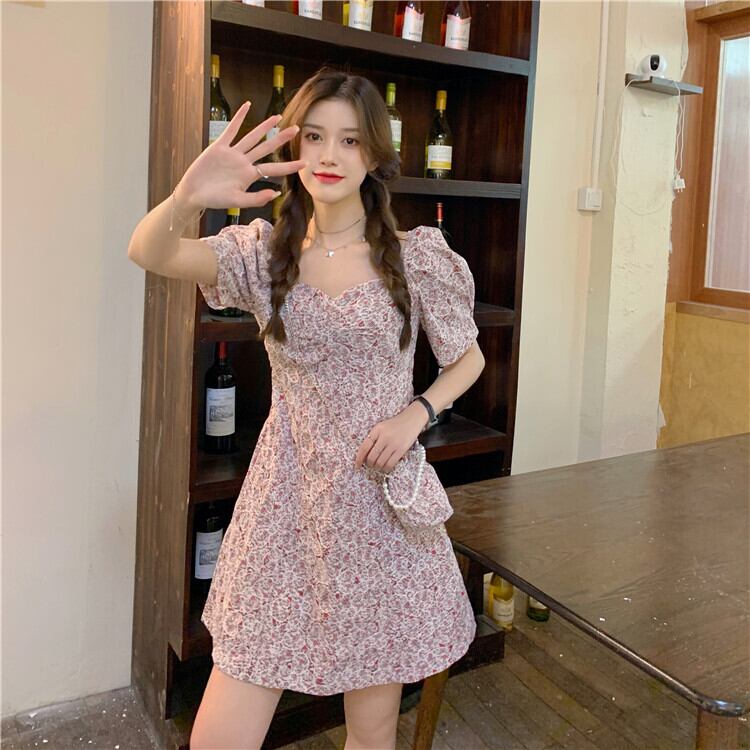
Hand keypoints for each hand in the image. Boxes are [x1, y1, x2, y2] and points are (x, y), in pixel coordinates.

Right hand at [176, 101, 306, 211]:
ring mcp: (233, 153)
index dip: (289, 166)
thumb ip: (256, 199)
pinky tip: (247, 106)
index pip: (274, 169)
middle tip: (297, 129)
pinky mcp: (219, 146)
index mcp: (250, 175)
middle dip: (281, 138)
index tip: (305, 163)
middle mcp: (244, 162)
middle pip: (266, 147)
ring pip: (252, 137)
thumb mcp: (236, 202)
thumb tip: (276, 194)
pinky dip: (239, 117)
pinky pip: (231, 130)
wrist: (193, 193)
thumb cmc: (215, 200)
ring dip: (265, 126)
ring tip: (278, 117)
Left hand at [354, 404, 424, 472]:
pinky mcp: (402, 449)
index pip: (364, 447)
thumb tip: (364, 455)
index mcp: (377, 429)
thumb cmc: (395, 424)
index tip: (357, 465)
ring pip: (380, 462)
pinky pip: (390, 464)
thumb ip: (373, 438)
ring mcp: (394, 443)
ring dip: (377, 467)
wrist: (412, 419)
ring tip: (378, 465)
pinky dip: (386, 468)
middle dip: (369, 464)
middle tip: (370, 464)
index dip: (359, 458)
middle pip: (371, 457)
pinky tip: (385, 467)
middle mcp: (384, 436)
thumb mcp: (381, 427)